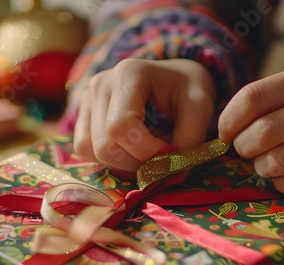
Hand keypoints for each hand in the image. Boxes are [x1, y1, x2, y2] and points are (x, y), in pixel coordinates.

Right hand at [74, 58, 216, 170]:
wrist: (174, 80)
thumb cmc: (187, 91)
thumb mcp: (200, 109)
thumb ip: (188, 141)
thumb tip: (166, 172)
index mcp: (128, 74)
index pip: (121, 127)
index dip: (145, 151)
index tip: (171, 153)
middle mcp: (100, 84)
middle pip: (104, 146)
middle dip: (136, 162)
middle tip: (161, 155)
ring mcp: (87, 100)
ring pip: (92, 152)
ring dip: (123, 163)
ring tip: (146, 148)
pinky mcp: (83, 116)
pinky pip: (86, 150)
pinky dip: (110, 159)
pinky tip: (130, 148)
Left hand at [218, 61, 283, 195]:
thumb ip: (271, 99)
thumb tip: (225, 129)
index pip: (252, 98)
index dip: (228, 120)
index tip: (225, 131)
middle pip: (260, 134)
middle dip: (242, 146)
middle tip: (247, 146)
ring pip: (275, 163)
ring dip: (260, 166)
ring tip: (268, 159)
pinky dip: (280, 182)